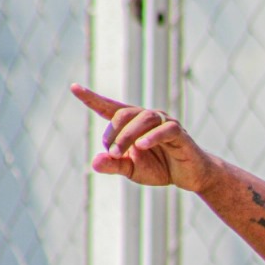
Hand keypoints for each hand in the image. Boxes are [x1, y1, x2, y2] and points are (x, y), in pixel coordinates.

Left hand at [70, 83, 215, 191]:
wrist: (190, 176)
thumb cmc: (161, 168)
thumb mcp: (132, 170)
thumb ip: (114, 165)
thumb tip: (95, 162)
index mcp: (133, 123)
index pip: (110, 107)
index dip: (92, 98)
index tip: (74, 88)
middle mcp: (148, 117)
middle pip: (124, 114)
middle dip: (114, 132)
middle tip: (111, 152)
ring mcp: (165, 123)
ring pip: (143, 118)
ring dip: (127, 136)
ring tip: (120, 153)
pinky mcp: (180, 133)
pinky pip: (166, 129)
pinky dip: (152, 136)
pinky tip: (142, 146)